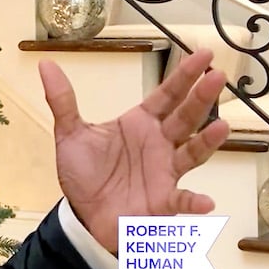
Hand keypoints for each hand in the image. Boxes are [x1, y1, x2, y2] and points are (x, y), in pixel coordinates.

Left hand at [40, 48, 230, 252]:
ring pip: (192, 153)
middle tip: (217, 76)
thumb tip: (46, 64)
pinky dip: (193, 201)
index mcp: (140, 123)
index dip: (184, 75)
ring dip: (208, 142)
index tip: (204, 54)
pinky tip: (204, 201)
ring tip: (222, 127)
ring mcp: (165, 172)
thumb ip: (62, 100)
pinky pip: (181, 201)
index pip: (166, 95)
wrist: (83, 214)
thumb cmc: (85, 172)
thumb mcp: (70, 134)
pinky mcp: (163, 201)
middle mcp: (159, 144)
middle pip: (185, 117)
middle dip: (201, 98)